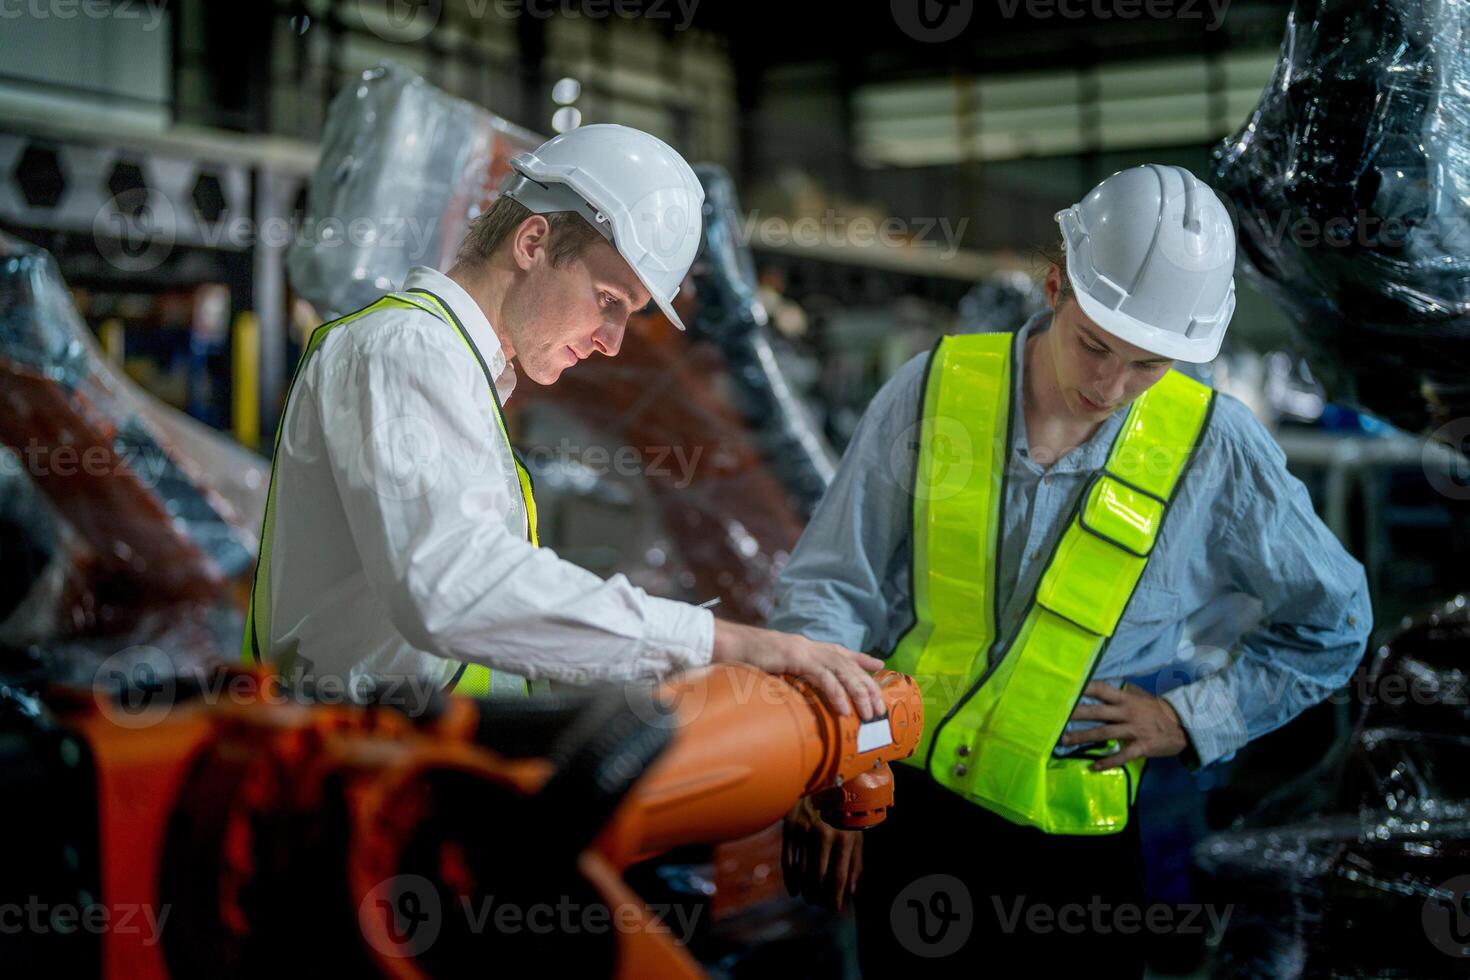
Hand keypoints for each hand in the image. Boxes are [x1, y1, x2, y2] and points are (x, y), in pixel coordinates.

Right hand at [711, 620, 884, 720]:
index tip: (879, 665)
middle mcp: (810, 647)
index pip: (840, 652)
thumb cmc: (747, 659)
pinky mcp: (795, 658)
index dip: (861, 658)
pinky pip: (822, 677)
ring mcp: (803, 650)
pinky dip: (836, 693)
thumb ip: (790, 675)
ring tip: (869, 713)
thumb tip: (798, 693)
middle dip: (867, 686)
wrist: (727, 645)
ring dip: (858, 693)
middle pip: (848, 665)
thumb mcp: (775, 667)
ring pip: (841, 671)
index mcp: (806, 648)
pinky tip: (843, 708)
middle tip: (879, 707)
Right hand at [782, 795, 862, 911]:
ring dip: (804, 890)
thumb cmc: (843, 814)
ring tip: (808, 898)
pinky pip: (788, 861)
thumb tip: (851, 892)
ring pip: (802, 872)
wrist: (823, 783)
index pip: (838, 877)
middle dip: (818, 896)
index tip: (833, 909)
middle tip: (818, 904)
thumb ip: (855, 863)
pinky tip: (794, 889)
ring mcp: (805, 831)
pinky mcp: (790, 828)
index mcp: (844, 838)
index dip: (835, 898)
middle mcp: (824, 835)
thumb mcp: (855, 835)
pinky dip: (790, 879)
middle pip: (818, 878)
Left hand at [1059, 681, 1187, 770]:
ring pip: (1104, 733)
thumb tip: (1099, 689)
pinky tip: (1094, 766)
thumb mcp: (1139, 698)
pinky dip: (1108, 761)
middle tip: (1055, 717)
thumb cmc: (1157, 711)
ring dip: (1083, 737)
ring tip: (1064, 741)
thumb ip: (1120, 696)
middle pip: (1097, 711)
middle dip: (1075, 714)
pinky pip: (1122, 755)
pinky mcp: (1141, 746)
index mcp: (1126, 699)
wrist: (1184, 726)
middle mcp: (1127, 713)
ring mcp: (1134, 730)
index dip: (1084, 687)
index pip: (1101, 689)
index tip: (1066, 688)